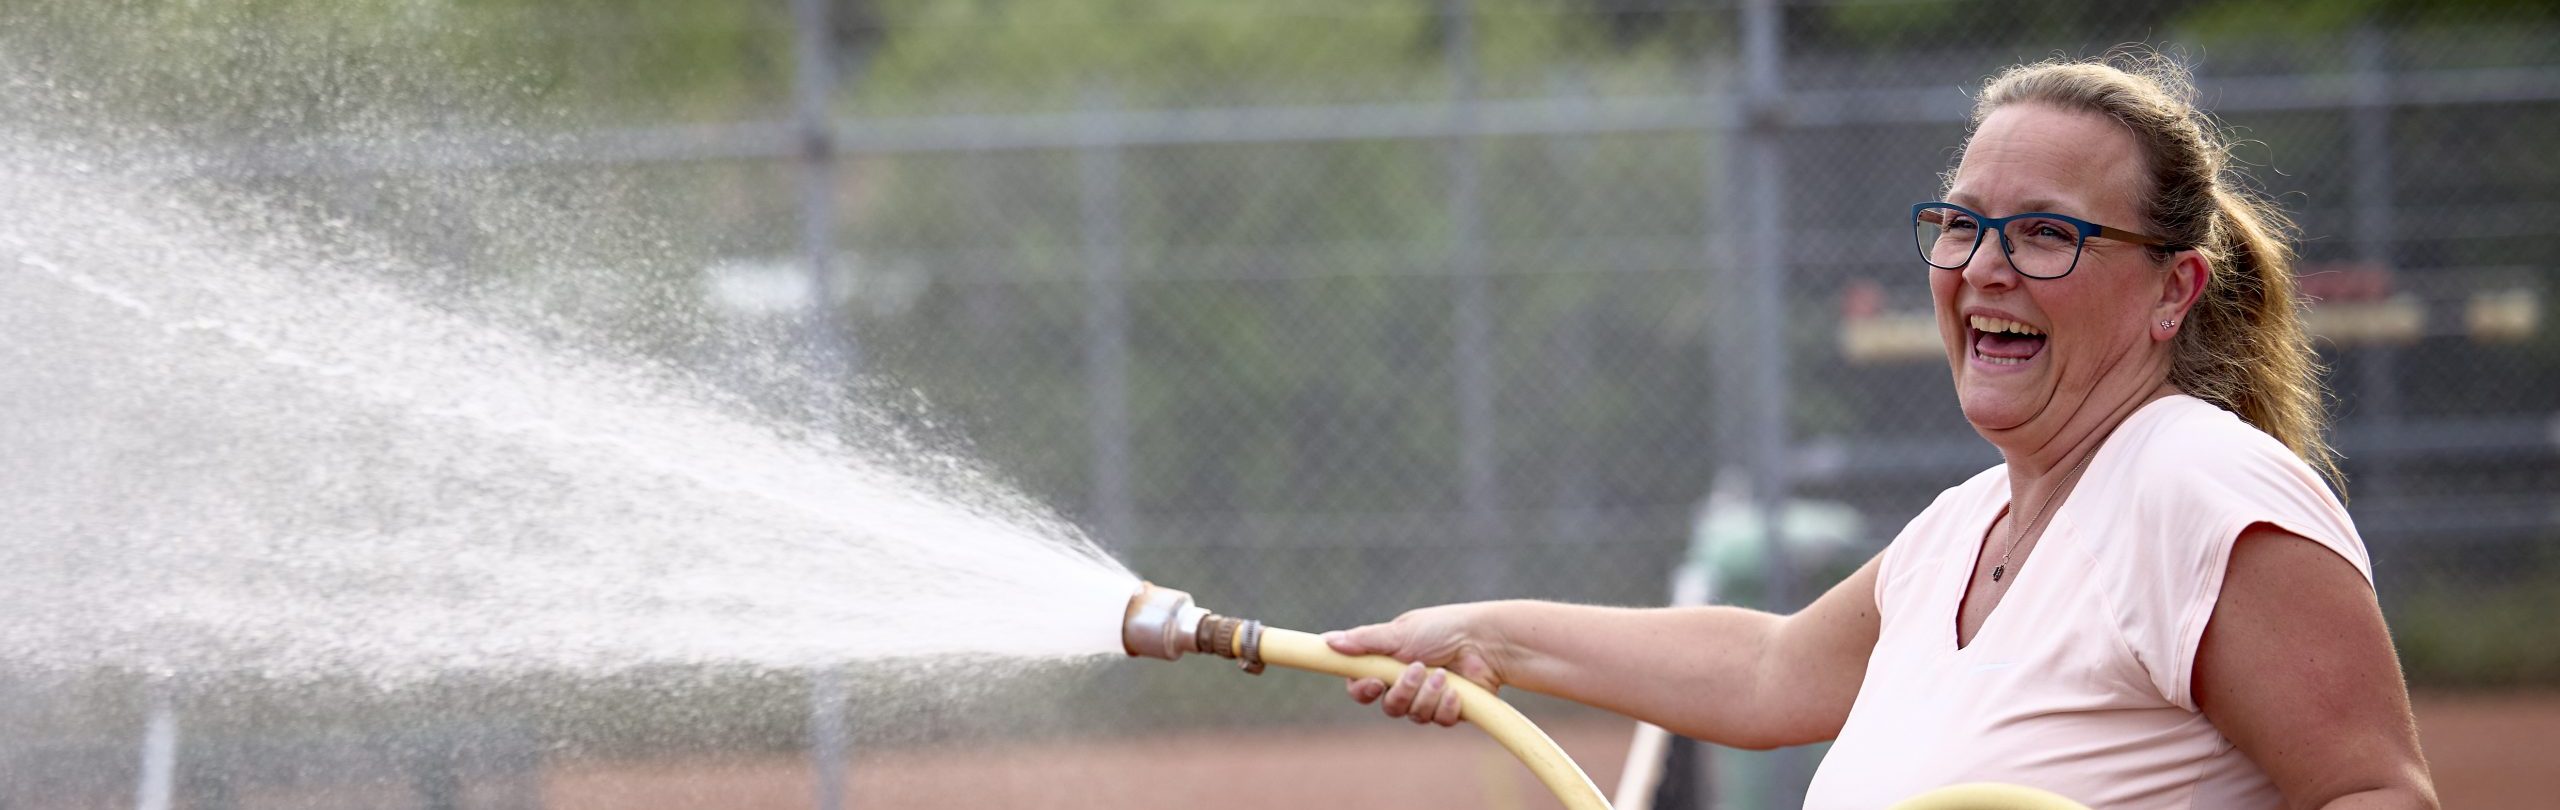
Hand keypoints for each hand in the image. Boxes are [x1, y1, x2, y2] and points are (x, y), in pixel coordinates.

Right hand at [1323, 603, 1508, 726]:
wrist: (1486, 642)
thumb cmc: (1443, 629)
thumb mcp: (1400, 632)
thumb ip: (1364, 642)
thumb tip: (1327, 641)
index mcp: (1388, 662)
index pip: (1361, 686)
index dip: (1364, 690)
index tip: (1374, 682)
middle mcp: (1405, 682)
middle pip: (1388, 706)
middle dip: (1402, 691)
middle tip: (1418, 670)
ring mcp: (1427, 697)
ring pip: (1412, 715)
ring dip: (1426, 695)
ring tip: (1442, 674)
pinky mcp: (1448, 710)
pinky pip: (1437, 720)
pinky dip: (1445, 705)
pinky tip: (1456, 690)